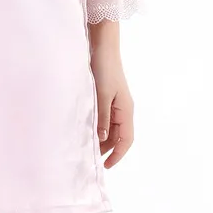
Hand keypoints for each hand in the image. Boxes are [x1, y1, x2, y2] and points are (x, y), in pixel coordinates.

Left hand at [91, 45, 133, 168]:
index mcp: (126, 110)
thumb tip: (102, 139)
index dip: (118, 155)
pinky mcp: (107, 96)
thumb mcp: (101, 95)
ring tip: (87, 145)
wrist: (102, 46)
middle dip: (107, 148)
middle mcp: (123, 109)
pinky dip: (98, 126)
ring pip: (111, 128)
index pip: (126, 139)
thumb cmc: (104, 69)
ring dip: (101, 137)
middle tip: (90, 158)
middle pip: (118, 136)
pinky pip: (105, 117)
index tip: (106, 166)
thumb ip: (102, 118)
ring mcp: (116, 103)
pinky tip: (86, 128)